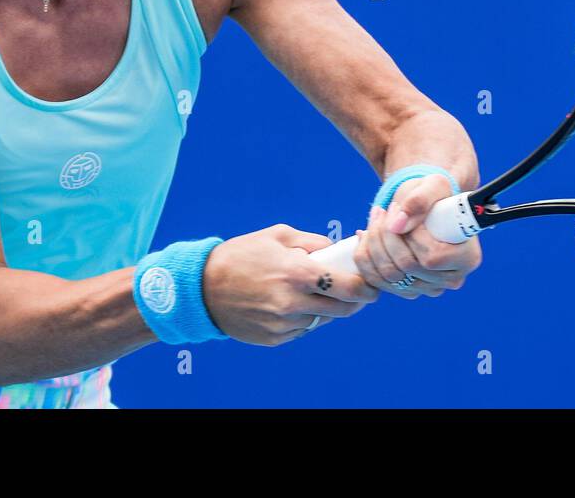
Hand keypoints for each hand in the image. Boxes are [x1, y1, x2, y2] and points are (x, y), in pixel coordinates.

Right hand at [202, 224, 379, 345]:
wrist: (201, 286)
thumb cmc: (242, 254)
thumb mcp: (278, 235)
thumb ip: (314, 242)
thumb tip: (340, 249)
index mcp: (297, 273)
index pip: (348, 288)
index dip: (367, 289)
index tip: (373, 286)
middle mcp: (293, 303)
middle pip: (342, 310)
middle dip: (354, 301)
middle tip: (354, 291)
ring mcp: (283, 324)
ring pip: (321, 320)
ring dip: (325, 308)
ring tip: (310, 291)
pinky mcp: (273, 338)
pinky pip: (301, 329)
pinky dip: (303, 317)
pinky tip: (289, 303)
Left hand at [352, 173, 482, 298]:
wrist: (426, 207)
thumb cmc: (434, 195)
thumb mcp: (433, 185)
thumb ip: (420, 200)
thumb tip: (398, 225)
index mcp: (467, 257)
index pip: (431, 258)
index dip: (410, 234)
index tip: (398, 209)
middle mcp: (451, 279)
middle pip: (407, 268)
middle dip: (385, 235)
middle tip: (381, 210)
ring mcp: (428, 288)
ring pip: (388, 276)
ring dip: (372, 244)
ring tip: (375, 219)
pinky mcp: (407, 290)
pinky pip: (377, 281)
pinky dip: (365, 258)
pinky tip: (365, 236)